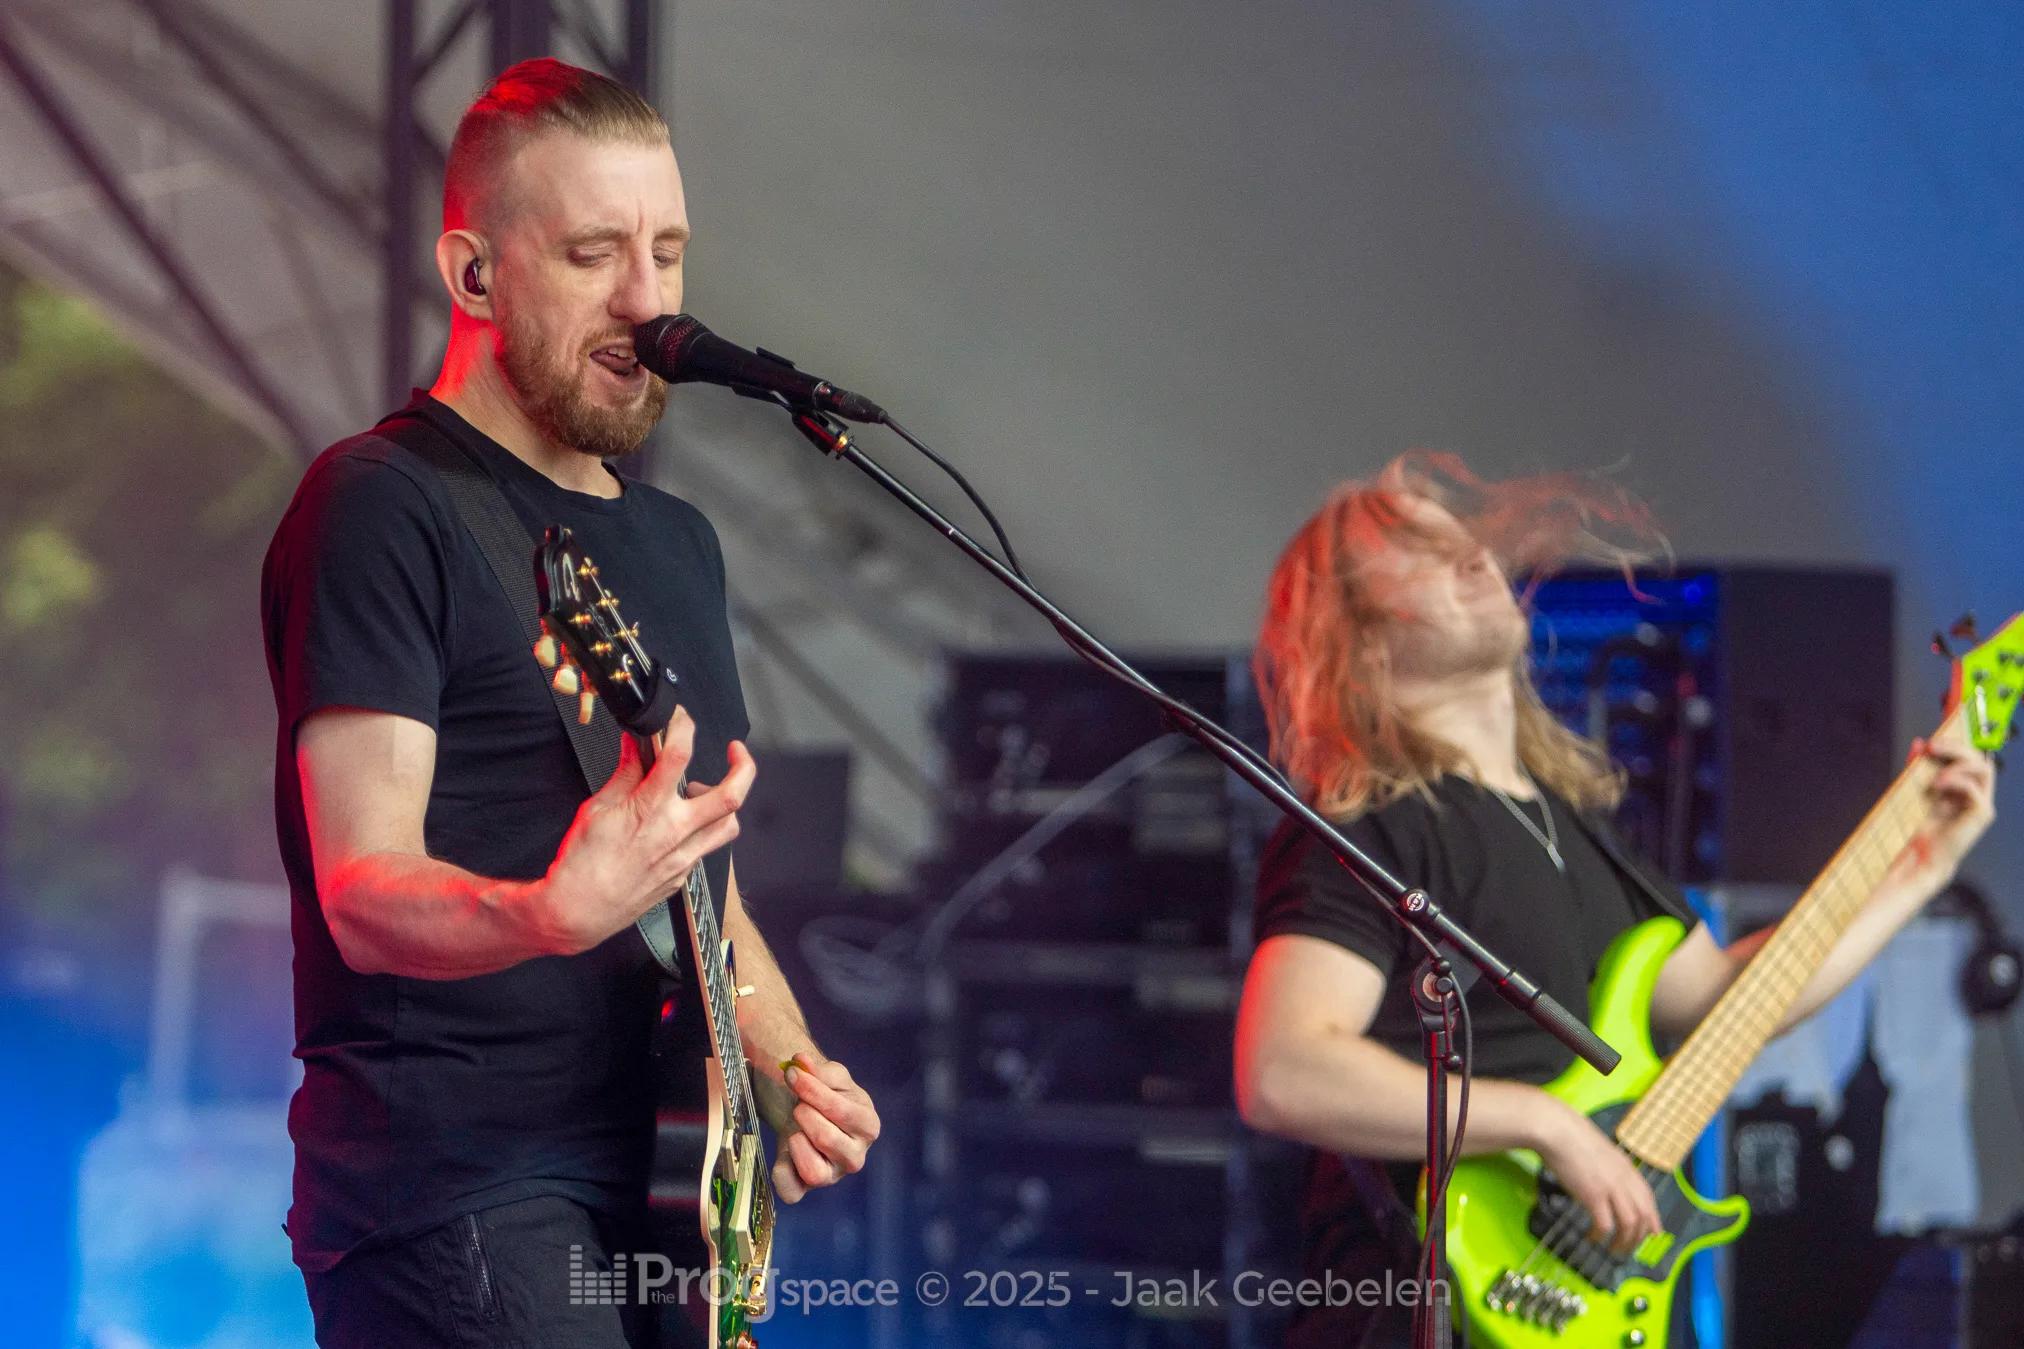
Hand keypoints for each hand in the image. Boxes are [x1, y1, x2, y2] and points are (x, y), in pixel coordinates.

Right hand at [535, 712, 753, 954]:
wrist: (579, 912)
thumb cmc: (581, 865)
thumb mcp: (596, 807)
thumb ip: (626, 773)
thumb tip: (636, 745)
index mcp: (649, 810)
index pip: (679, 756)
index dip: (684, 727)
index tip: (682, 719)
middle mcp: (674, 833)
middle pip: (731, 796)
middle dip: (744, 766)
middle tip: (736, 752)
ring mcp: (684, 857)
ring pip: (729, 825)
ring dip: (726, 802)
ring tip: (703, 792)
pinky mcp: (683, 874)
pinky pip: (708, 847)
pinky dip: (704, 828)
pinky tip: (684, 823)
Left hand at [769, 1053, 879, 1202]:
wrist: (811, 1111)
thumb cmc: (827, 1095)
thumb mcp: (830, 1076)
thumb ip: (819, 1069)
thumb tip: (800, 1062)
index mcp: (868, 1125)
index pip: (840, 1111)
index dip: (813, 1091)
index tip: (793, 1074)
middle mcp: (856, 1155)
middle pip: (826, 1139)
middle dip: (804, 1115)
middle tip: (798, 1105)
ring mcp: (833, 1174)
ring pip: (814, 1172)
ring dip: (797, 1144)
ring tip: (795, 1129)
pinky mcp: (808, 1187)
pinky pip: (793, 1192)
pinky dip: (783, 1175)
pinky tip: (783, 1154)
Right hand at [1533, 1097, 1660, 1253]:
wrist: (1558, 1131)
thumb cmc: (1574, 1138)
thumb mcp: (1602, 1154)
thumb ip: (1612, 1169)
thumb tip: (1611, 1184)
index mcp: (1627, 1169)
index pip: (1648, 1199)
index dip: (1653, 1219)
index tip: (1652, 1234)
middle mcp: (1624, 1180)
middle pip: (1642, 1216)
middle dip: (1638, 1238)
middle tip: (1627, 1248)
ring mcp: (1610, 1189)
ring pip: (1629, 1225)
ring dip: (1623, 1242)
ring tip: (1613, 1249)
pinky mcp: (1593, 1196)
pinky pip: (1604, 1225)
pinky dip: (1600, 1235)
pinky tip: (1592, 1237)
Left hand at [1894, 734, 1996, 890]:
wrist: (1920, 855)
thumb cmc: (1919, 826)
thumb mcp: (1915, 789)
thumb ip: (1918, 767)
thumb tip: (1918, 743)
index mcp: (1961, 786)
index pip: (1969, 755)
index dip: (1956, 742)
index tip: (1933, 736)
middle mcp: (1975, 792)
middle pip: (1979, 757)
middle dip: (1956, 746)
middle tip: (1933, 745)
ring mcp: (1981, 803)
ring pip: (1983, 768)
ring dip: (1958, 761)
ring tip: (1935, 765)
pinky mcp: (1981, 814)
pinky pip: (1974, 788)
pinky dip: (1956, 780)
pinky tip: (1937, 783)